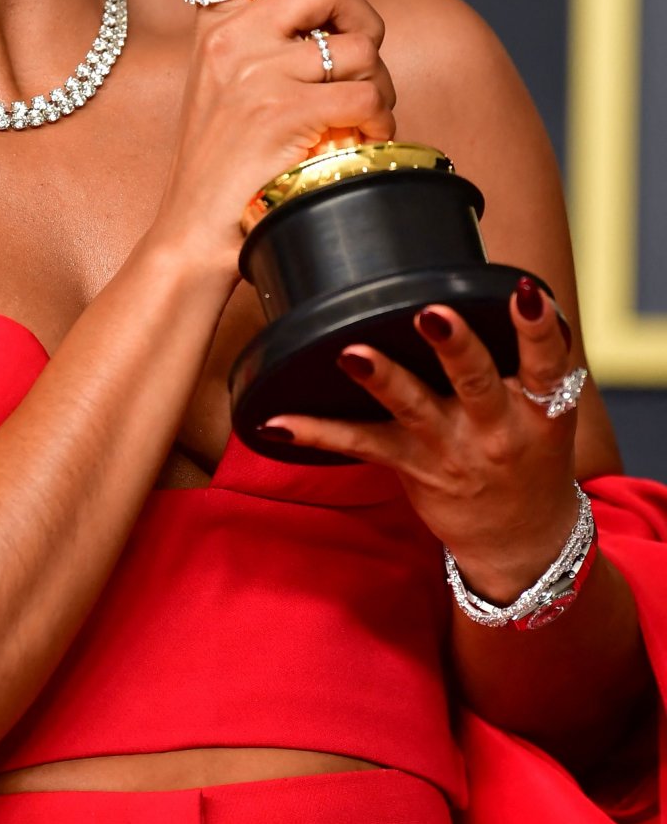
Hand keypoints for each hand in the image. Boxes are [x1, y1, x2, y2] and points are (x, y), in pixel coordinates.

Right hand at [149, 0, 396, 283]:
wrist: (194, 232)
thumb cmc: (221, 165)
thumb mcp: (221, 86)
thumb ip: (265, 39)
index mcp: (211, 28)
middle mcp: (230, 40)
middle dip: (363, 20)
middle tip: (359, 58)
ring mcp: (257, 75)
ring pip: (359, 49)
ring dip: (377, 84)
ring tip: (357, 115)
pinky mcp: (286, 113)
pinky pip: (367, 95)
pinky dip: (379, 120)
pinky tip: (361, 138)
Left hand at [259, 279, 581, 601]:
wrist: (522, 541)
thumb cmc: (530, 455)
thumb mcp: (546, 410)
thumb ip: (524, 357)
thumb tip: (495, 283)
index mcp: (538, 406)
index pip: (545, 362)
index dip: (538, 326)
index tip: (524, 293)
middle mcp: (496, 428)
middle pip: (475, 381)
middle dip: (454, 346)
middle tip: (431, 313)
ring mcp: (450, 450)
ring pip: (413, 409)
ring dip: (382, 379)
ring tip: (353, 354)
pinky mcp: (410, 466)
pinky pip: (358, 444)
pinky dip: (316, 433)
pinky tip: (277, 422)